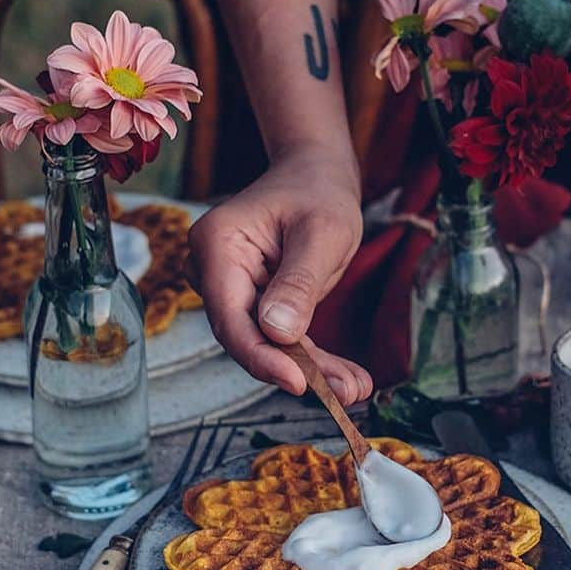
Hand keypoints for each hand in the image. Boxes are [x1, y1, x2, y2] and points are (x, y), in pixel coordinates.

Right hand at [186, 145, 371, 402]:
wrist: (314, 176)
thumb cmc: (317, 193)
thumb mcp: (321, 232)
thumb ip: (298, 282)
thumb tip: (278, 334)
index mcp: (218, 245)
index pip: (230, 316)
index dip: (261, 355)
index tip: (297, 382)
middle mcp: (214, 271)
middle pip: (246, 336)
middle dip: (295, 369)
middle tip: (346, 393)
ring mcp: (231, 289)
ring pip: (266, 344)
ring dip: (311, 370)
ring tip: (356, 389)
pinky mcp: (253, 303)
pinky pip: (280, 339)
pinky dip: (313, 359)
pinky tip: (347, 379)